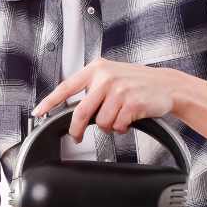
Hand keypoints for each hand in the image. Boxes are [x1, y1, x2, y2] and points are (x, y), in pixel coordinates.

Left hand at [32, 59, 178, 141]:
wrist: (167, 85)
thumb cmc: (137, 82)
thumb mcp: (112, 75)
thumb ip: (92, 87)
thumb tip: (73, 108)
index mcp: (96, 69)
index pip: (66, 87)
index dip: (50, 102)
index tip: (39, 113)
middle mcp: (106, 78)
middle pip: (81, 112)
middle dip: (77, 129)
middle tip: (77, 136)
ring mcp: (119, 90)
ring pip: (102, 123)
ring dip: (109, 126)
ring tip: (119, 117)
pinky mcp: (132, 103)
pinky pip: (117, 126)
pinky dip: (122, 128)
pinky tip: (129, 119)